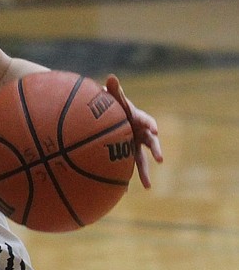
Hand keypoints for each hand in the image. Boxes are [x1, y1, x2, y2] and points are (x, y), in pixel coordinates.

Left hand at [105, 74, 162, 188]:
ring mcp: (133, 145)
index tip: (154, 129)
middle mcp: (139, 134)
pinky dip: (124, 178)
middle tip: (160, 158)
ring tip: (148, 187)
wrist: (109, 117)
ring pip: (140, 160)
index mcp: (138, 119)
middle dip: (156, 150)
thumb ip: (113, 90)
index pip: (147, 121)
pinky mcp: (125, 154)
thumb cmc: (112, 106)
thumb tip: (110, 77)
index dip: (150, 125)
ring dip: (144, 172)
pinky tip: (123, 191)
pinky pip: (126, 167)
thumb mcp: (112, 98)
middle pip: (151, 143)